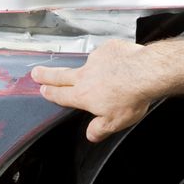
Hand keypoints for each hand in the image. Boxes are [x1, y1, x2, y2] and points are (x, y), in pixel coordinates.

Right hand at [31, 40, 155, 141]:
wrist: (147, 72)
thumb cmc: (131, 98)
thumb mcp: (115, 123)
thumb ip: (99, 129)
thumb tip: (90, 135)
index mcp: (84, 95)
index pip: (61, 95)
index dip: (51, 93)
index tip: (43, 90)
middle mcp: (86, 75)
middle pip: (61, 75)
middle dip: (47, 75)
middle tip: (36, 72)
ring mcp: (97, 59)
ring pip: (90, 64)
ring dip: (94, 69)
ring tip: (110, 76)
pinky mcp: (109, 48)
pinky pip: (108, 55)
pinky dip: (112, 60)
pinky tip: (122, 66)